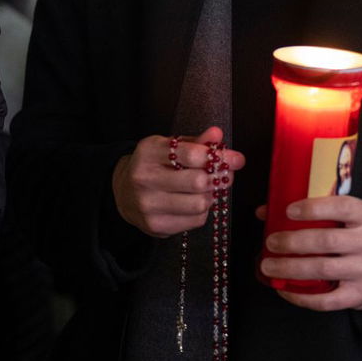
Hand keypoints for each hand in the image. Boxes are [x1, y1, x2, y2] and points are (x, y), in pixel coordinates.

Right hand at [112, 125, 245, 237]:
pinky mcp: (155, 226)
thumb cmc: (155, 165)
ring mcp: (148, 205)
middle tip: (226, 175)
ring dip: (211, 196)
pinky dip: (202, 211)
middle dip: (218, 178)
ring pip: (199, 204)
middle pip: (197, 182)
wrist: (123, 192)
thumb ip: (195, 141)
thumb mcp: (170, 147)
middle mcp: (145, 178)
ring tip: (208, 189)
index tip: (238, 159)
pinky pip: (195, 220)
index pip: (190, 154)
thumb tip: (217, 134)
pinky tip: (194, 202)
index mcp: (149, 152)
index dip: (219, 156)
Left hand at [258, 195, 361, 310]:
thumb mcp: (340, 218)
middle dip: (293, 242)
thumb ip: (307, 211)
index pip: (342, 207)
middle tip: (271, 242)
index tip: (288, 211)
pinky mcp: (361, 294)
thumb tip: (265, 211)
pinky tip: (284, 289)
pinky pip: (327, 300)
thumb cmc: (352, 237)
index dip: (314, 208)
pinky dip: (301, 296)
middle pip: (328, 240)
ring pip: (324, 269)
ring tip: (269, 266)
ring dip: (291, 268)